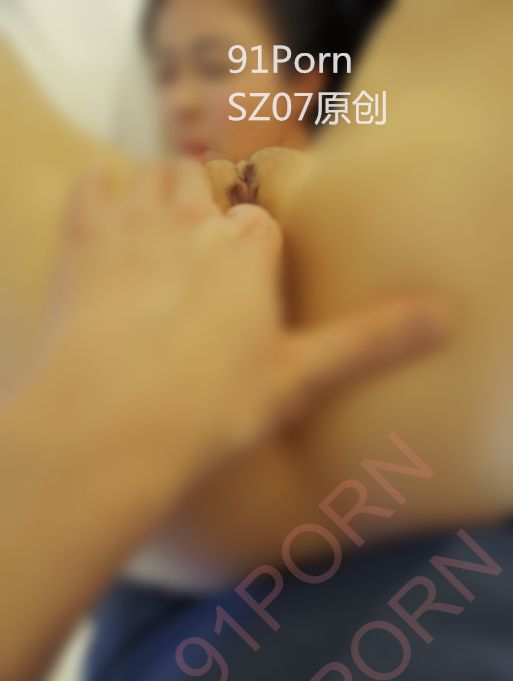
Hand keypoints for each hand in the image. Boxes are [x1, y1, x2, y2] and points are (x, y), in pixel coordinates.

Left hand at [9, 159, 449, 542]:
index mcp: (250, 247)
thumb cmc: (211, 407)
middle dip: (204, 203)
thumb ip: (370, 341)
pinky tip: (104, 209)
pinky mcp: (81, 242)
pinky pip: (90, 186)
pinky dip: (99, 189)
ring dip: (157, 191)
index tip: (250, 262)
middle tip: (199, 245)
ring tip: (158, 229)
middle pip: (204, 183)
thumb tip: (443, 319)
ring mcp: (134, 225)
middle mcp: (194, 221)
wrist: (110, 427)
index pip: (260, 221)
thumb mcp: (302, 378)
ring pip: (151, 175)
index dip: (255, 241)